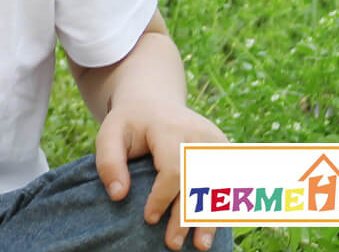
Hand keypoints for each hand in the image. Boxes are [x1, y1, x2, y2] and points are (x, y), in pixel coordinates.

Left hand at [95, 94, 227, 250]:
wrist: (154, 101)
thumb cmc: (130, 123)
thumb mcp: (109, 133)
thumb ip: (109, 162)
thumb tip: (117, 196)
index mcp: (171, 128)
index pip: (173, 169)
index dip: (162, 197)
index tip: (148, 219)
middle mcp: (200, 134)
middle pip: (198, 181)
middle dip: (186, 216)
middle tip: (171, 244)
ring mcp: (217, 142)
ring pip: (219, 186)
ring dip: (211, 218)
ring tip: (200, 246)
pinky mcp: (226, 151)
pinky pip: (229, 183)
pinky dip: (224, 207)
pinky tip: (215, 228)